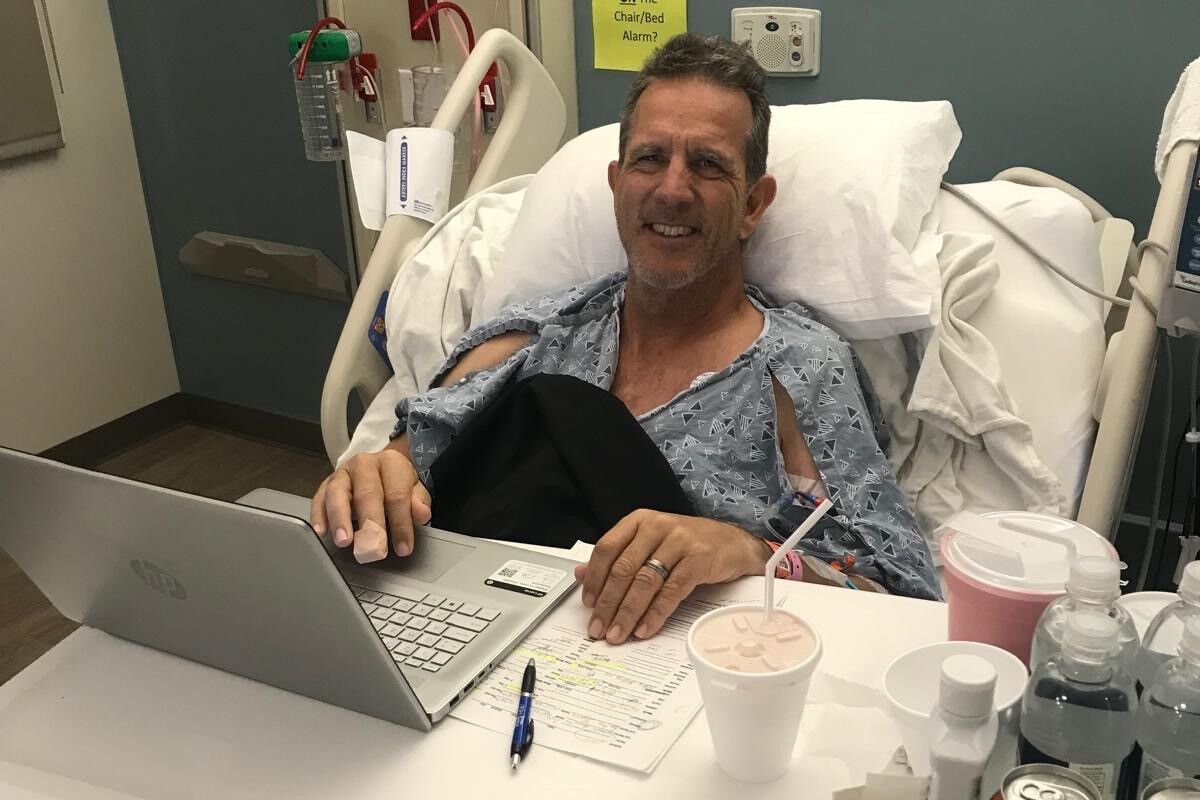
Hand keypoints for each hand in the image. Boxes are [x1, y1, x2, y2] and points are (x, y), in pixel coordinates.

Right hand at [310, 442, 431, 562]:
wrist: (380, 469)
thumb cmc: (397, 483)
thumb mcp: (415, 490)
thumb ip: (419, 502)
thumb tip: (421, 514)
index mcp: (391, 463)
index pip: (397, 495)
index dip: (401, 523)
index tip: (403, 548)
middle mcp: (364, 464)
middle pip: (367, 494)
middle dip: (371, 524)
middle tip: (373, 548)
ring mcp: (342, 473)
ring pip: (338, 493)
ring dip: (340, 519)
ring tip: (344, 540)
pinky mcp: (326, 484)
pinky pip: (319, 498)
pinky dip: (318, 515)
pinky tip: (321, 532)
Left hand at [574, 510, 770, 644]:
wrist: (733, 543)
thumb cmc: (688, 544)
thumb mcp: (650, 544)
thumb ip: (617, 558)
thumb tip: (580, 574)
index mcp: (639, 521)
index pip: (606, 549)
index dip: (594, 579)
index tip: (587, 604)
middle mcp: (656, 526)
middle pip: (623, 569)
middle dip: (608, 603)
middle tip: (598, 628)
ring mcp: (679, 541)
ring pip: (645, 581)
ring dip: (628, 613)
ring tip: (618, 633)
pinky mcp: (698, 559)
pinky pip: (671, 591)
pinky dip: (655, 613)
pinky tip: (645, 629)